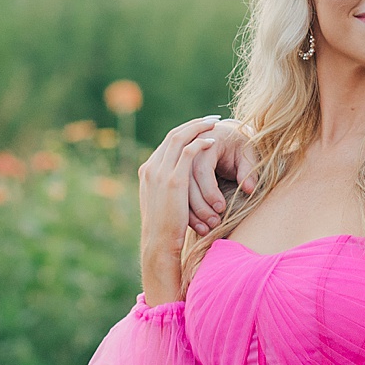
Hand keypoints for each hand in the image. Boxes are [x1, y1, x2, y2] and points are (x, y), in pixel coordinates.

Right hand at [139, 117, 220, 304]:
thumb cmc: (167, 230)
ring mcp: (160, 173)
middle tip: (211, 119)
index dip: (185, 132)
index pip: (167, 143)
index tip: (200, 127)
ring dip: (198, 129)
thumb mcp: (165, 205)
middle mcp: (151, 168)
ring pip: (180, 139)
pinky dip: (201, 144)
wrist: (159, 245)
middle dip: (193, 125)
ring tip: (215, 124)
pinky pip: (188, 153)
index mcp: (148, 172)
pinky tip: (213, 142)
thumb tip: (183, 185)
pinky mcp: (173, 181)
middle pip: (173, 135)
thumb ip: (169, 190)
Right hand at [186, 118, 258, 234]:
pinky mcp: (177, 175)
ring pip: (180, 191)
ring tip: (208, 227)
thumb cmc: (238, 145)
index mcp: (204, 141)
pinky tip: (199, 226)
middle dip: (200, 206)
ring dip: (193, 212)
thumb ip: (249, 170)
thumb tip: (249, 189)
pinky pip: (179, 195)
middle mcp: (187, 151)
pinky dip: (188, 212)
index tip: (221, 207)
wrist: (226, 134)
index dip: (210, 191)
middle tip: (215, 222)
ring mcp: (178, 163)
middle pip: (187, 183)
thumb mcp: (247, 154)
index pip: (201, 170)